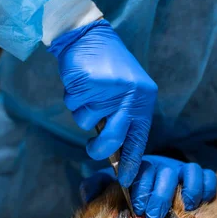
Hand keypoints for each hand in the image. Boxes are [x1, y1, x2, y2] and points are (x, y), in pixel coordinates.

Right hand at [48, 19, 156, 187]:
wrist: (89, 37)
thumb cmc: (110, 69)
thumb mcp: (128, 93)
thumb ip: (124, 119)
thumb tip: (117, 153)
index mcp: (142, 100)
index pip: (138, 139)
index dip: (130, 162)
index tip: (126, 180)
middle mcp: (128, 96)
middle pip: (112, 139)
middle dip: (99, 148)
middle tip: (93, 147)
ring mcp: (107, 91)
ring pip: (87, 122)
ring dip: (83, 112)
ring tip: (89, 93)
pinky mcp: (86, 84)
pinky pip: (74, 107)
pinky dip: (73, 99)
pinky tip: (81, 84)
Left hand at [80, 155, 216, 217]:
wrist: (149, 193)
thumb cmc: (128, 192)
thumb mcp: (108, 189)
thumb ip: (96, 187)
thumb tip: (88, 194)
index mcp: (141, 168)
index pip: (143, 170)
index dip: (142, 188)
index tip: (137, 207)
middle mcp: (163, 167)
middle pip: (166, 173)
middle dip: (160, 195)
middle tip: (153, 216)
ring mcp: (182, 172)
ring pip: (191, 171)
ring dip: (188, 189)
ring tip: (183, 207)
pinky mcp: (199, 179)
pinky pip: (208, 177)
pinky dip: (206, 187)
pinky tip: (199, 202)